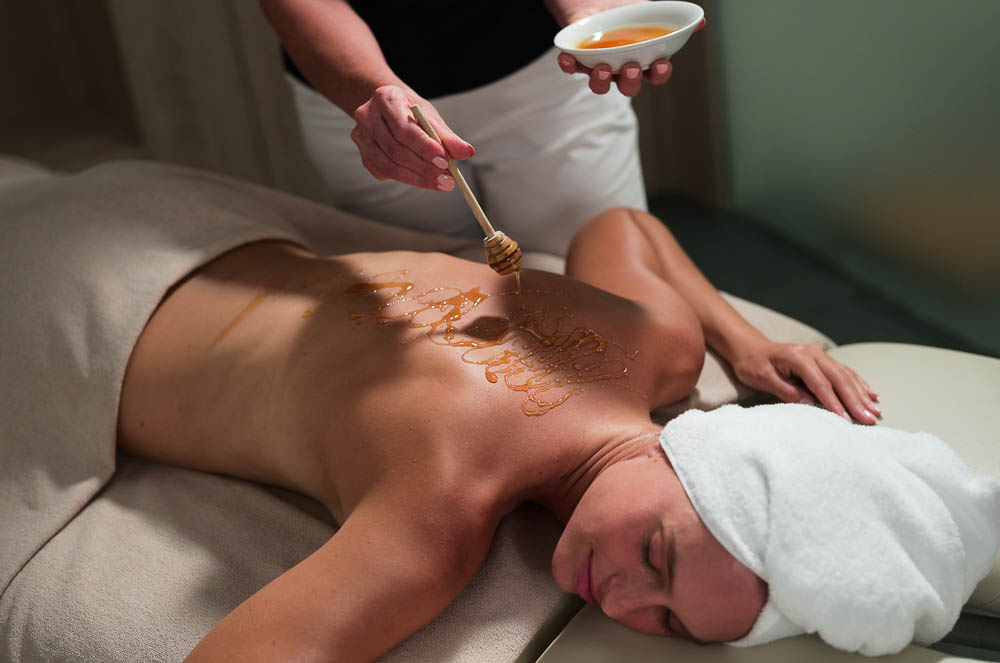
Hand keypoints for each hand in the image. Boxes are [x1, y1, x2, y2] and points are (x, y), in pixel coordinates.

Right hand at [351, 85, 474, 190]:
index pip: (404, 129)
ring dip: (417, 178)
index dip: (425, 148)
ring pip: (389, 165)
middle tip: (448, 180)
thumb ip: (447, 136)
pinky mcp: (363, 154)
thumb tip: (467, 152)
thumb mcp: (430, 116)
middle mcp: (367, 116)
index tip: (445, 162)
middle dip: (424, 168)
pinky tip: (423, 180)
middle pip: (396, 150)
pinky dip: (406, 179)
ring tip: (440, 183)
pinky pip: (384, 172)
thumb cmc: (412, 112)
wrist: (388, 108)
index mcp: (386, 98)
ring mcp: (361, 136)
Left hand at [556, 17, 705, 95]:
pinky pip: (572, 68)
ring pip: (600, 84)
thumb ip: (673, 19)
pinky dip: (567, 65)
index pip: (656, 76)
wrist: (596, 1)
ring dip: (601, 81)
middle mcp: (622, 69)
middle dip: (630, 80)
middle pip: (628, 86)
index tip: (661, 64)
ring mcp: (599, 66)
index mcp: (644, 61)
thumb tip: (701, 21)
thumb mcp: (651, 12)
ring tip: (602, 68)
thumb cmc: (627, 14)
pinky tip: (565, 57)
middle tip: (630, 67)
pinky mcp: (578, 60)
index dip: (659, 74)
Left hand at [730, 341, 881, 424]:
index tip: (845, 420)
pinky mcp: (822, 359)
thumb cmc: (752, 364)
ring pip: (845, 375)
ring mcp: (819, 355)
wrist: (749, 348)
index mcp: (798, 357)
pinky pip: (844, 372)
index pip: (821, 384)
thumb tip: (810, 403)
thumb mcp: (763, 378)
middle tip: (869, 420)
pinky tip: (871, 394)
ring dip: (861, 394)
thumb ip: (786, 390)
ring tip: (874, 411)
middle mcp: (813, 353)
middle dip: (855, 401)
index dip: (834, 404)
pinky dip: (858, 383)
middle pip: (839, 379)